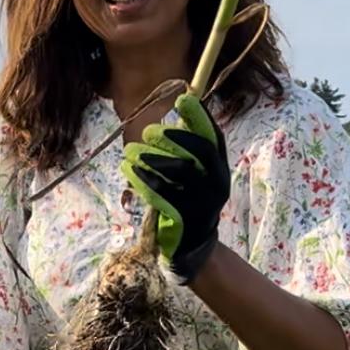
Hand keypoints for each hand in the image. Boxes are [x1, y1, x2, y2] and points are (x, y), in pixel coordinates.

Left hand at [121, 93, 229, 284]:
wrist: (193, 249)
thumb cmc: (188, 203)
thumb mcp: (194, 178)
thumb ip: (186, 153)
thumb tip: (173, 120)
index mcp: (220, 169)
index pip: (214, 138)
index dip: (200, 118)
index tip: (183, 99)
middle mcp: (217, 183)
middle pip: (200, 152)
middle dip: (173, 137)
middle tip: (148, 130)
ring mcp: (204, 202)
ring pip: (179, 172)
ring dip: (151, 158)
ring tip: (130, 151)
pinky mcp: (185, 218)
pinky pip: (163, 193)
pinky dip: (144, 179)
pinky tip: (129, 170)